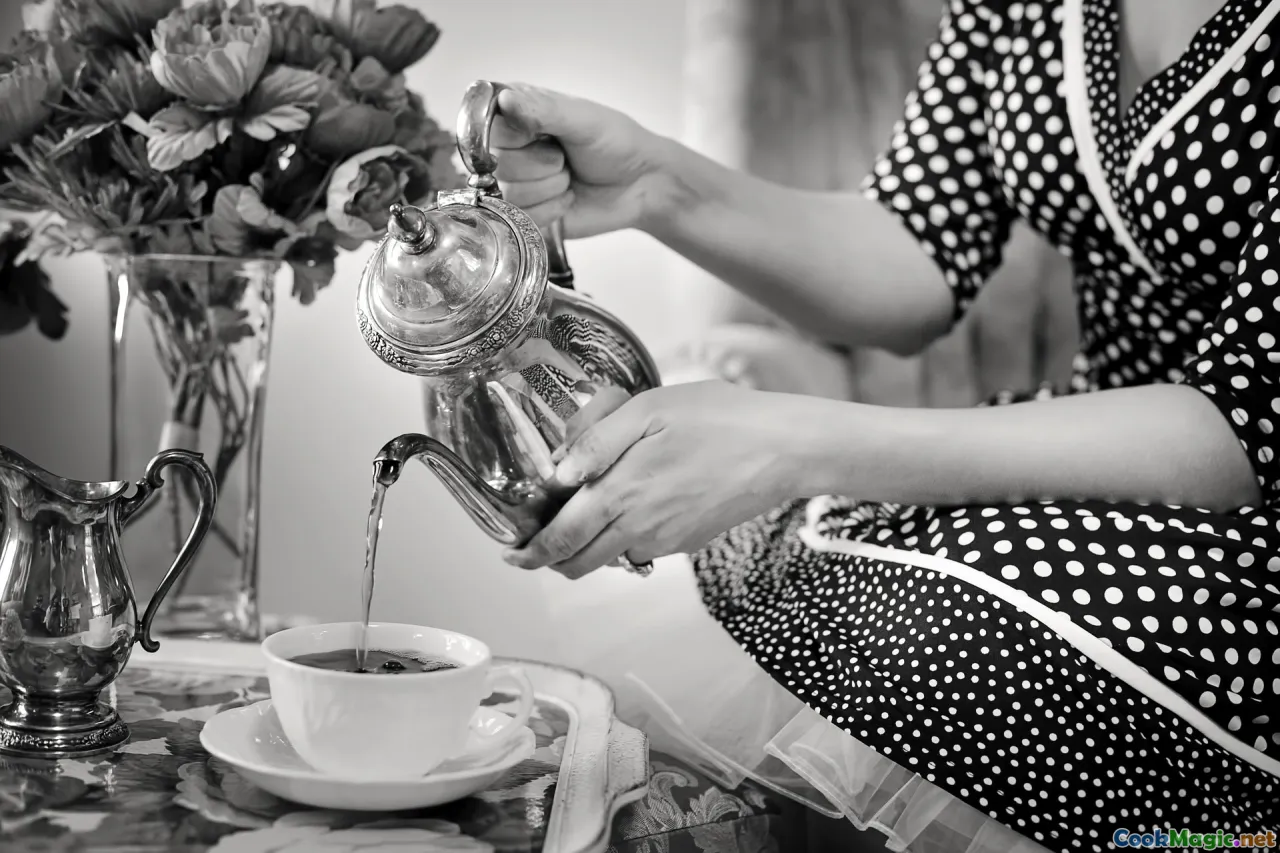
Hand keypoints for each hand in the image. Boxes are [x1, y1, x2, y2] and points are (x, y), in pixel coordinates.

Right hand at [490, 83, 678, 237]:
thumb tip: (503, 98)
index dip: (516, 137)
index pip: (486, 125)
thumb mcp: (582, 120)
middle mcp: (510, 147)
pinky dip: (552, 210)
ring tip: (569, 177)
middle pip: (498, 164)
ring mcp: (516, 182)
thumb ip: (542, 110)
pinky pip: (521, 219)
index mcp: (517, 113)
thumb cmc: (616, 143)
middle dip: (542, 165)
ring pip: (510, 194)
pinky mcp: (526, 213)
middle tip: (565, 158)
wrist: (642, 184)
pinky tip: (568, 198)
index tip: (544, 136)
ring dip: (550, 188)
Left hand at [501, 381, 803, 578]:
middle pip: (581, 562)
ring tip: (584, 517)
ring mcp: (667, 540)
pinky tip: (633, 507)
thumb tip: (558, 475)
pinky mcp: (689, 541)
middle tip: (533, 548)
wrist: (782, 450)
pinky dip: (625, 538)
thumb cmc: (718, 419)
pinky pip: (644, 548)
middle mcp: (640, 528)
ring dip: (590, 548)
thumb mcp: (648, 410)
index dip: (531, 552)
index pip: (562, 538)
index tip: (512, 554)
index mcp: (621, 494)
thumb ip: (596, 443)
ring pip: (612, 557)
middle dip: (552, 560)